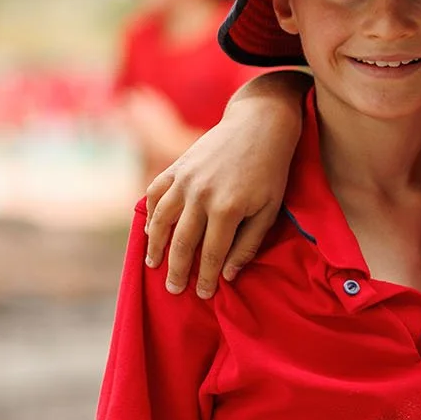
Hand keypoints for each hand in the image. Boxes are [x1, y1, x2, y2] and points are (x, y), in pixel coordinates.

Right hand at [142, 78, 304, 295]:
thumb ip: (248, 243)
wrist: (258, 125)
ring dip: (156, 246)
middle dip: (178, 270)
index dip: (206, 277)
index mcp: (228, 208)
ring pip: (162, 220)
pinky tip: (151, 231)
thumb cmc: (270, 171)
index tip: (202, 294)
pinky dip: (150, 214)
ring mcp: (185, 180)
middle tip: (174, 290)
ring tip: (153, 265)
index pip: (212, 254)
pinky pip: (155, 194)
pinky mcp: (177, 167)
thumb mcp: (269, 210)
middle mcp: (201, 195)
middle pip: (183, 243)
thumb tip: (229, 274)